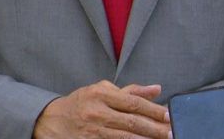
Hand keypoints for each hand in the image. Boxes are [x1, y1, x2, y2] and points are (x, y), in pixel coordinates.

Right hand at [33, 80, 171, 138]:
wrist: (52, 121)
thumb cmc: (82, 103)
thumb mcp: (102, 90)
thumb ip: (131, 90)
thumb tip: (157, 89)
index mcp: (101, 94)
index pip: (132, 102)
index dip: (153, 109)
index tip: (169, 115)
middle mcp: (96, 111)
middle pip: (131, 121)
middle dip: (155, 128)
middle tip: (172, 132)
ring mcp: (93, 130)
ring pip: (124, 137)